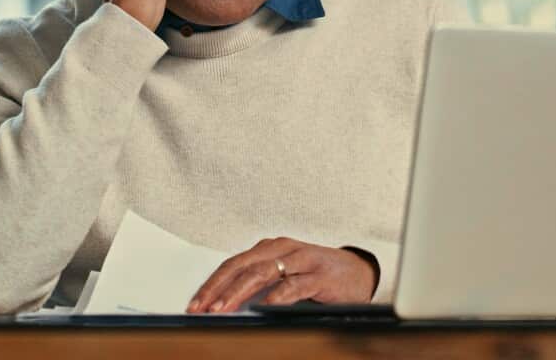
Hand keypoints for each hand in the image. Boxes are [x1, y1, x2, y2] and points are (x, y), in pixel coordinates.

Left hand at [187, 238, 377, 312]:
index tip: (196, 302)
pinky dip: (276, 297)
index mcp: (271, 248)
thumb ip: (260, 284)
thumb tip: (225, 304)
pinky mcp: (319, 275)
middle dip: (218, 288)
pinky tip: (264, 307)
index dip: (212, 283)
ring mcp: (302, 260)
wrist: (359, 272)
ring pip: (262, 273)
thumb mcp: (285, 275)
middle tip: (202, 307)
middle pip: (242, 266)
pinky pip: (294, 285)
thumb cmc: (317, 275)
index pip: (233, 264)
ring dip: (239, 292)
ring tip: (223, 309)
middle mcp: (283, 249)